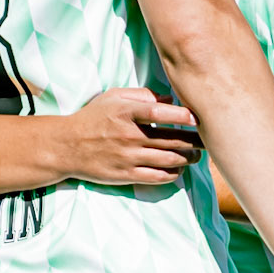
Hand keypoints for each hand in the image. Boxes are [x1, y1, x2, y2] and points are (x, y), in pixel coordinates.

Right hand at [60, 89, 201, 185]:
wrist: (67, 147)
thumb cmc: (93, 117)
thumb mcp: (113, 97)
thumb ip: (142, 95)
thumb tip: (169, 100)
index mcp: (125, 113)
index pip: (160, 113)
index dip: (183, 115)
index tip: (198, 117)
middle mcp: (128, 136)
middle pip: (170, 139)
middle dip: (194, 141)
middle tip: (206, 140)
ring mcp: (128, 157)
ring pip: (168, 159)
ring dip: (188, 158)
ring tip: (196, 156)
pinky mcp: (126, 175)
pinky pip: (156, 176)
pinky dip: (172, 174)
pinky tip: (178, 169)